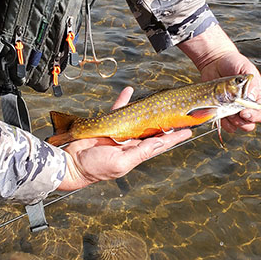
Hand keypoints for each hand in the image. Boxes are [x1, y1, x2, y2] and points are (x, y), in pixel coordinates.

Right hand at [56, 87, 191, 190]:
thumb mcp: (121, 163)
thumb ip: (140, 152)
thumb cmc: (95, 168)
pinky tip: (129, 92)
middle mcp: (131, 143)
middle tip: (179, 112)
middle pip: (153, 130)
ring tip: (160, 102)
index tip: (189, 131)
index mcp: (136, 153)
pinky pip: (118, 110)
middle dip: (166, 122)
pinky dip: (123, 101)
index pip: (160, 144)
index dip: (175, 137)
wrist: (71, 163)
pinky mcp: (107, 125)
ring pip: (138, 118)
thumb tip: (159, 144)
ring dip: (148, 110)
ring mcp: (120, 133)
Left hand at [177, 25, 260, 132]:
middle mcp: (245, 105)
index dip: (255, 117)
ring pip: (236, 126)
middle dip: (242, 122)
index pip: (260, 113)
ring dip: (231, 123)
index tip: (244, 113)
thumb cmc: (233, 62)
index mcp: (256, 96)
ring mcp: (232, 109)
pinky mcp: (221, 110)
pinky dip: (220, 122)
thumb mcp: (245, 68)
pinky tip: (217, 112)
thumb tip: (252, 97)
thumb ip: (251, 82)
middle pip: (249, 124)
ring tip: (224, 110)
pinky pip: (223, 123)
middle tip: (235, 113)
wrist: (215, 61)